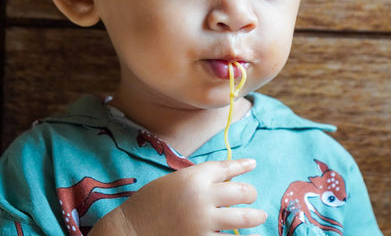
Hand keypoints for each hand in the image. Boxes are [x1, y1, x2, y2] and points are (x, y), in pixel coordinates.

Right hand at [89, 159, 266, 235]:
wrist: (130, 231)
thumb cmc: (148, 204)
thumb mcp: (173, 182)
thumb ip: (198, 179)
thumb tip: (225, 179)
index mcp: (193, 178)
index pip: (226, 168)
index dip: (242, 165)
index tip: (253, 164)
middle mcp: (202, 198)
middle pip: (241, 192)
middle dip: (251, 193)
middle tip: (252, 197)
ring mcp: (203, 222)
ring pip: (243, 218)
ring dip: (255, 217)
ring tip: (259, 217)